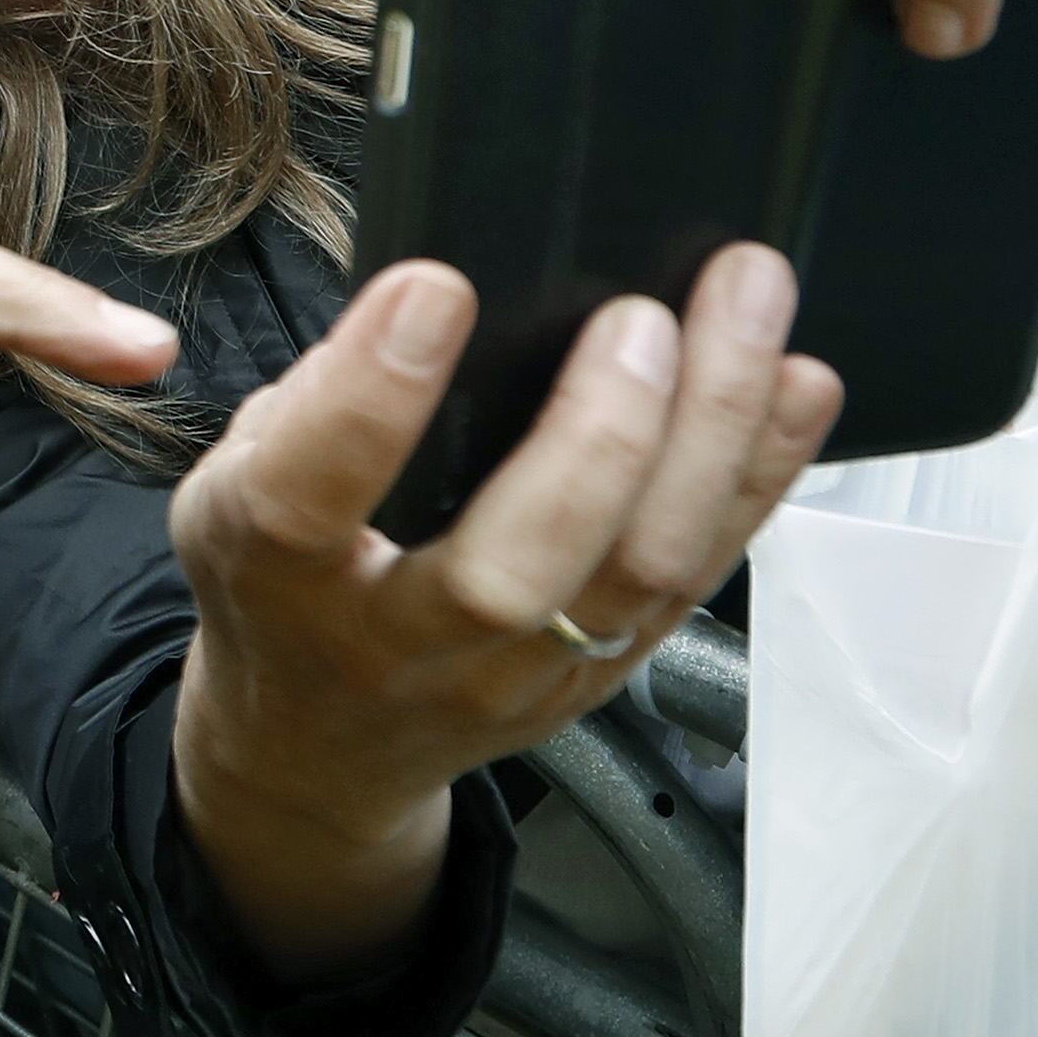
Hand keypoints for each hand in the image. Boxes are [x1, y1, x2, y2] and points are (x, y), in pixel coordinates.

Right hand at [169, 245, 834, 979]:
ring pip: (635, 577)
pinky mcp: (600, 676)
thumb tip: (436, 294)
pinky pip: (697, 579)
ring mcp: (510, 678)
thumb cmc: (288, 582)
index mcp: (278, 576)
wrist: (318, 748)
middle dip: (594, 436)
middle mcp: (395, 647)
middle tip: (639, 319)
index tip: (436, 288)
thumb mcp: (240, 484)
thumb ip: (314, 404)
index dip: (372, 396)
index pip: (309, 497)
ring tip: (746, 307)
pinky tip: (796, 388)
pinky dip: (757, 478)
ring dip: (710, 436)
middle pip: (509, 573)